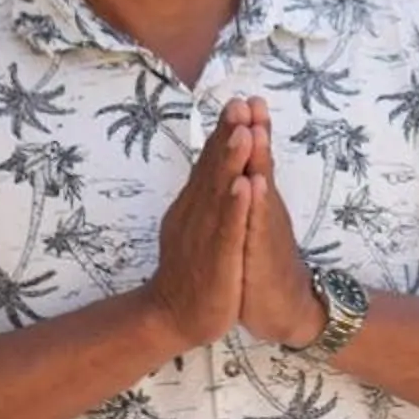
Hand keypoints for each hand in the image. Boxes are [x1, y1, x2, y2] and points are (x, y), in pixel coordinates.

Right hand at [144, 99, 256, 347]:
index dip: (224, 132)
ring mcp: (204, 236)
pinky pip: (227, 230)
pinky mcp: (216, 260)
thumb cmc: (191, 269)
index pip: (209, 163)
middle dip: (228, 135)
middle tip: (241, 104)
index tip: (240, 102)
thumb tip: (212, 161)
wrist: (173, 316)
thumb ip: (203, 194)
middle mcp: (196, 214)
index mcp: (193, 205)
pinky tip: (245, 185)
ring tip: (245, 132)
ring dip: (232, 162)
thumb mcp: (196, 224)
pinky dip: (236, 207)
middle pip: (213, 169)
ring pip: (220, 194)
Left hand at [236, 101, 328, 349]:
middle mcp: (265, 210)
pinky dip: (256, 204)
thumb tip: (242, 165)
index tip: (244, 99)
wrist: (286, 308)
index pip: (251, 161)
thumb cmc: (264, 263)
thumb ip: (250, 193)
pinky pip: (258, 226)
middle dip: (254, 132)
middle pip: (259, 165)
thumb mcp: (255, 224)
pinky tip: (254, 184)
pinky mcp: (263, 255)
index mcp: (257, 201)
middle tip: (251, 101)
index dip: (247, 130)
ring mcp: (266, 230)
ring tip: (255, 129)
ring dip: (258, 158)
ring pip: (261, 189)